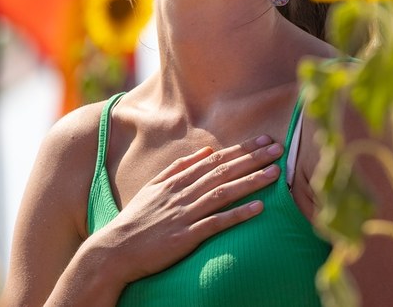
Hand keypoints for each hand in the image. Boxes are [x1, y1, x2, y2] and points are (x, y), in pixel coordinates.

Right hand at [88, 135, 282, 284]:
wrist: (114, 250)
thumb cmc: (136, 220)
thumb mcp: (153, 187)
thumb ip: (179, 168)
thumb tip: (206, 151)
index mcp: (176, 180)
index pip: (215, 160)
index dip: (242, 149)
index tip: (264, 141)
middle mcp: (182, 194)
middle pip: (223, 171)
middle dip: (253, 159)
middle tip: (278, 149)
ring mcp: (184, 214)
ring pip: (223, 193)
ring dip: (251, 181)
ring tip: (275, 173)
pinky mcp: (185, 237)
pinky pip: (216, 223)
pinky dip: (238, 214)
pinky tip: (258, 208)